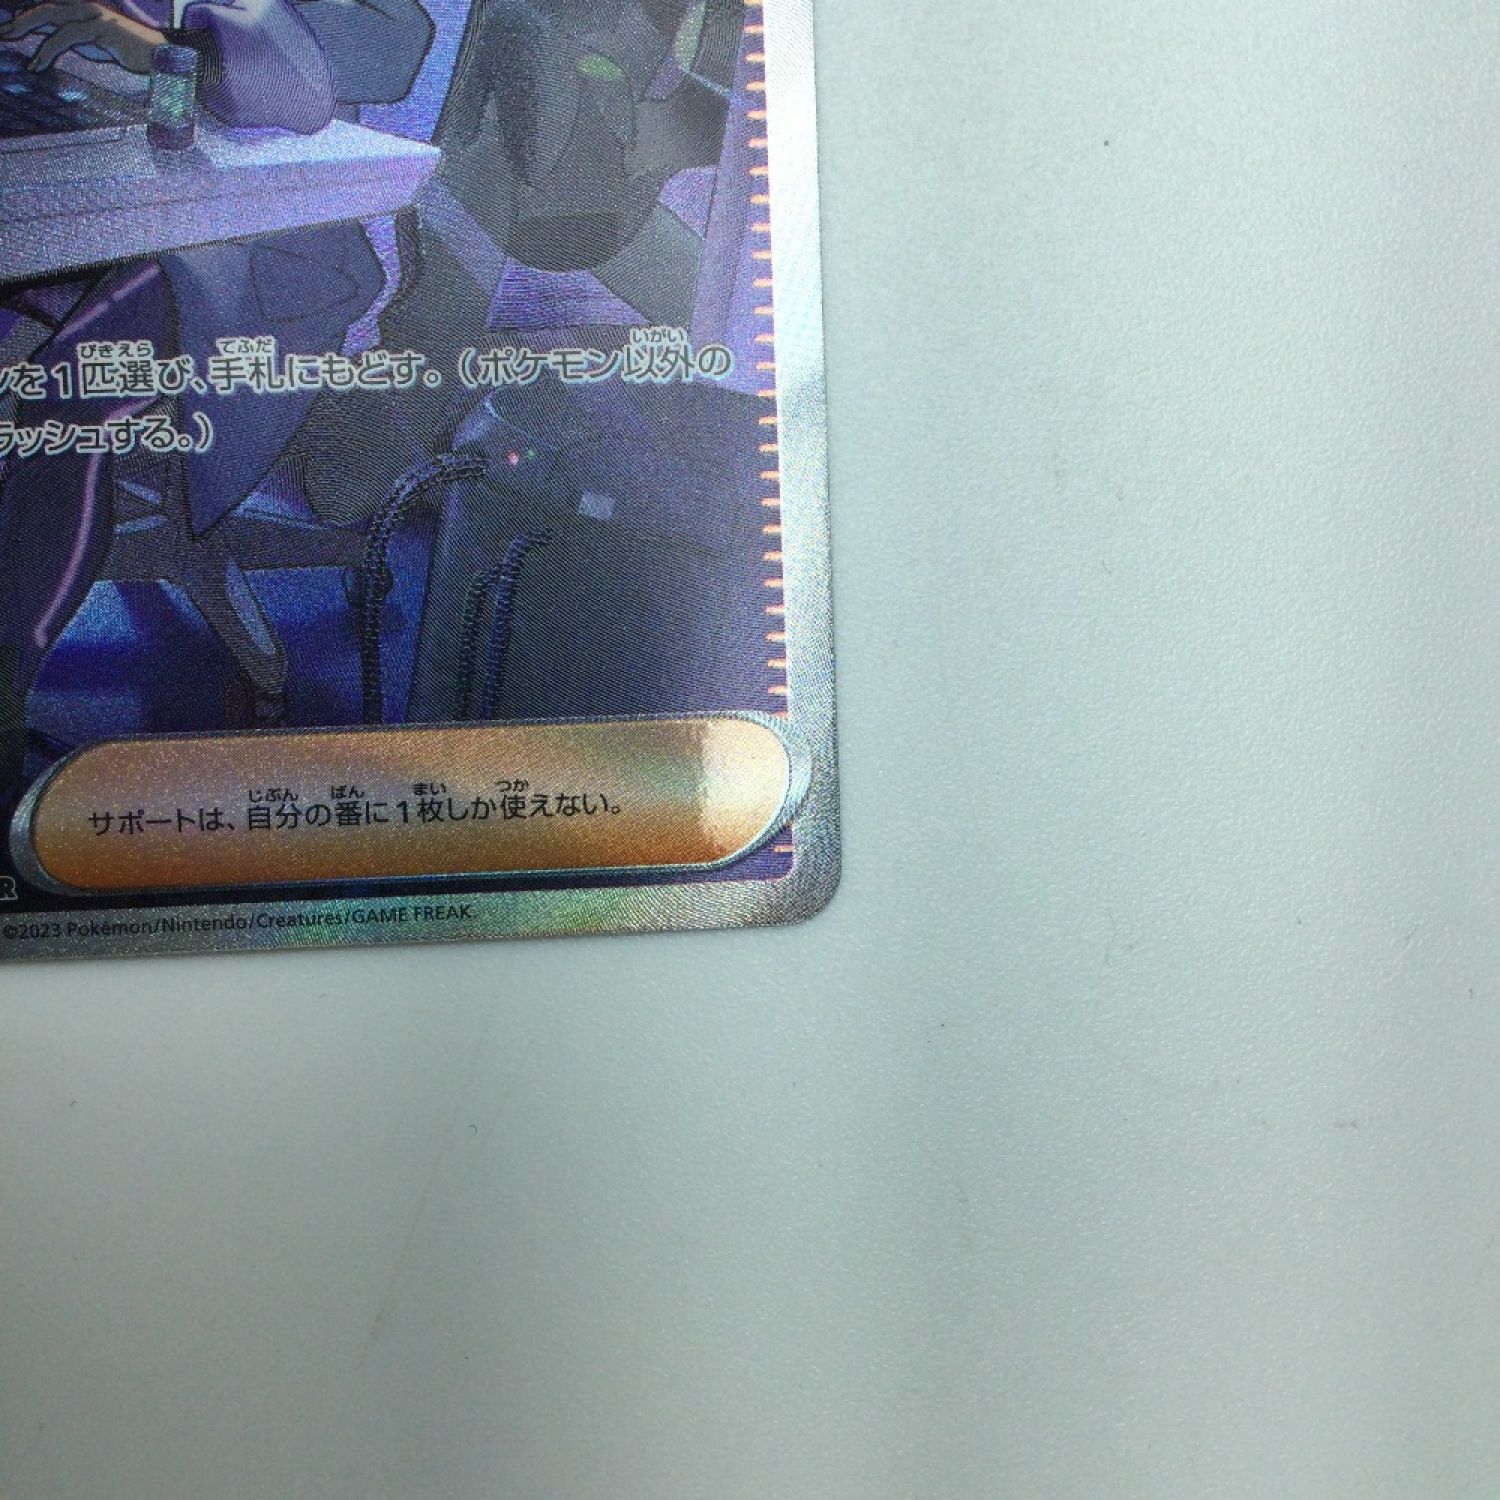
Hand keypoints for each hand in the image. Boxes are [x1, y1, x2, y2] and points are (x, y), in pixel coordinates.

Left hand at [0, 1, 165, 73]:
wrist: (166, 58)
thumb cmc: (135, 55)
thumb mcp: (99, 46)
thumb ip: (78, 42)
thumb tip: (55, 46)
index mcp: (85, 10)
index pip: (50, 9)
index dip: (28, 18)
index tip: (11, 30)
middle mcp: (87, 6)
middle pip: (45, 7)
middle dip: (20, 19)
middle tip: (2, 32)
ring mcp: (95, 14)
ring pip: (51, 15)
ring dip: (27, 27)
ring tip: (10, 40)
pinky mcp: (101, 27)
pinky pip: (67, 35)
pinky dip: (49, 49)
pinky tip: (38, 63)